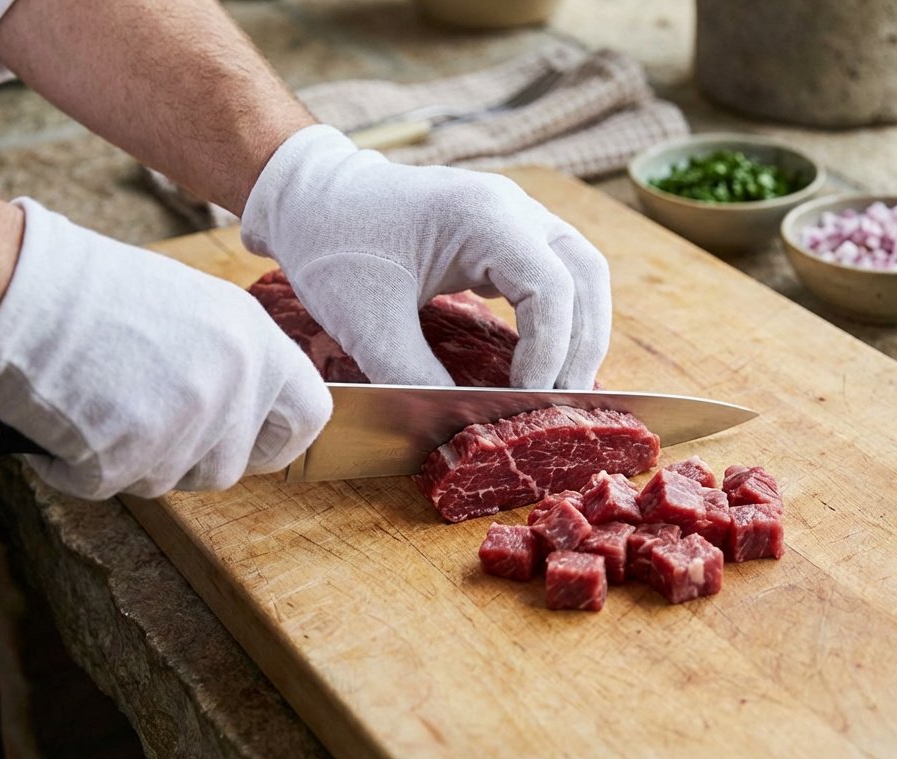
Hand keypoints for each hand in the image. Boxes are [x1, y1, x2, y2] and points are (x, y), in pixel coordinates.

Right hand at [0, 199, 330, 499]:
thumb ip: (231, 363)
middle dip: (188, 459)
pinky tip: (67, 419)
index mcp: (256, 342)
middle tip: (143, 421)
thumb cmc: (95, 293)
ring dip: (135, 461)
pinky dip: (80, 466)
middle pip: (230, 467)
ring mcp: (185, 422)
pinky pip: (111, 485)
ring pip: (172, 481)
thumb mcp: (195, 310)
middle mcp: (233, 383)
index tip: (251, 443)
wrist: (21, 289)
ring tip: (100, 405)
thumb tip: (245, 413)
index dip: (277, 440)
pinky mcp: (130, 453)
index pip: (310, 417)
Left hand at [240, 125, 611, 388]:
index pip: (550, 287)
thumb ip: (413, 374)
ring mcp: (514, 214)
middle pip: (585, 274)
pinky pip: (556, 272)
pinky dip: (562, 317)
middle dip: (581, 344)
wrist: (310, 199)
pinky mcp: (506, 232)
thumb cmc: (333, 245)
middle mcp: (512, 206)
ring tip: (564, 385)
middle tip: (565, 402)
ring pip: (581, 271)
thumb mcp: (366, 321)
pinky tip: (544, 358)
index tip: (526, 397)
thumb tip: (461, 422)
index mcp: (483, 214)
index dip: (549, 349)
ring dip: (581, 330)